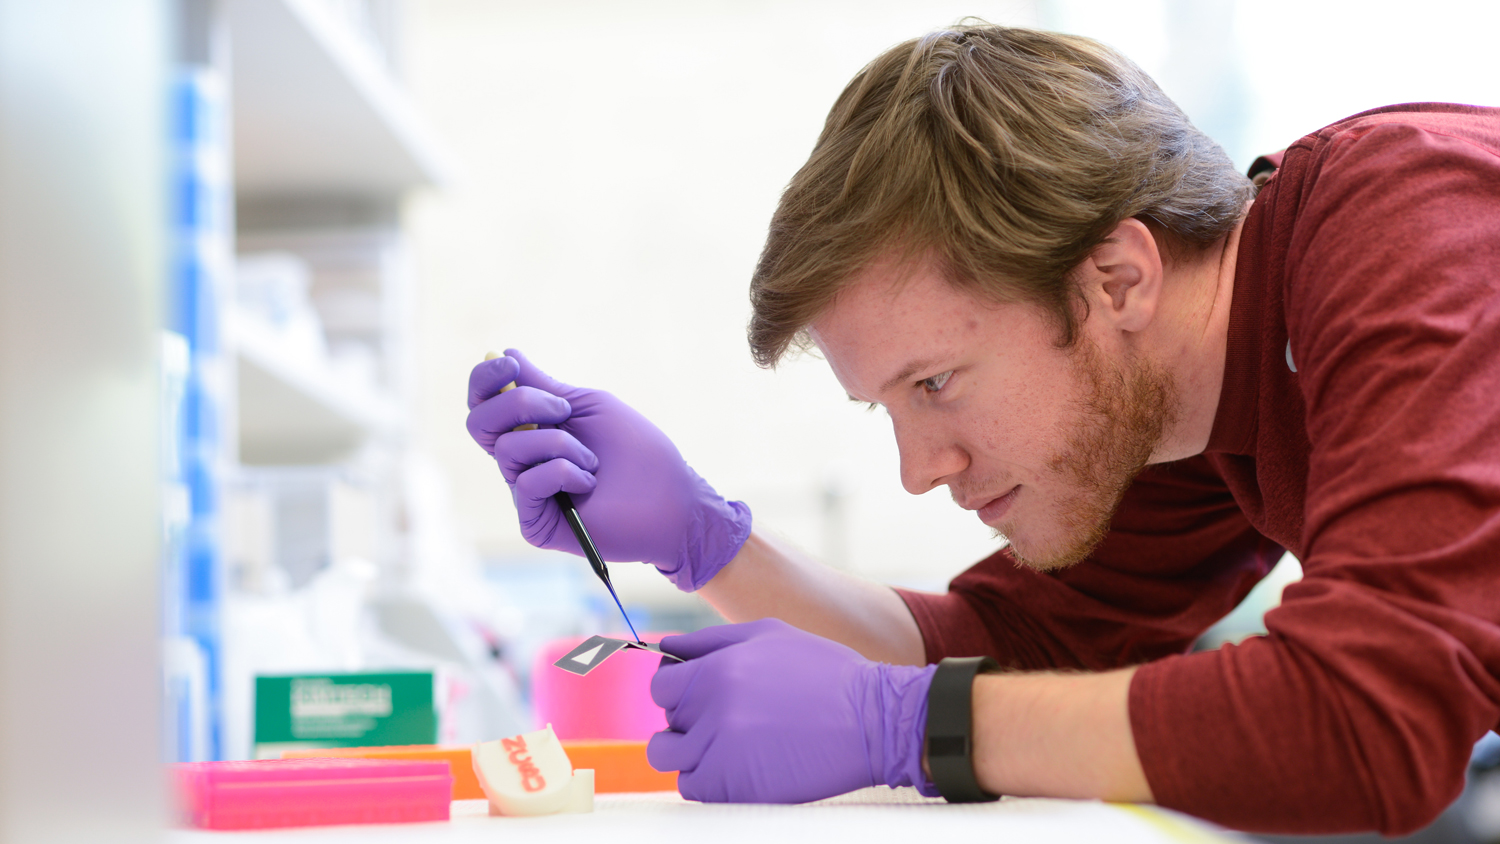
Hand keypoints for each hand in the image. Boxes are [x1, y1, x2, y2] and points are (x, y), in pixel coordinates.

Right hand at [465, 349, 751, 590]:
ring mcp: (526, 493)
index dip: (484, 378)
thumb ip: (543, 385)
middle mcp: (521, 461)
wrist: (670, 498)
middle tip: (562, 409)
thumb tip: (507, 350)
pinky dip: (563, 472)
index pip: (483, 403)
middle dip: (516, 404)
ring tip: (592, 460)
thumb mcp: (587, 406)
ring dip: (559, 443)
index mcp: (530, 430)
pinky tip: (588, 483)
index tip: (510, 364)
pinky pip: (527, 484)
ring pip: (508, 450)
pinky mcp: (534, 523)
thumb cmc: (637, 450)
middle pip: (477, 423)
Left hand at [646, 618, 937, 802]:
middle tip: (726, 721)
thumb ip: (710, 640)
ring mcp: (721, 751)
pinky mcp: (735, 787)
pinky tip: (740, 765)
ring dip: (690, 753)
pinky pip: (693, 788)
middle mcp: (713, 710)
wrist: (873, 720)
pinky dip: (708, 780)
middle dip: (688, 722)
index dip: (677, 692)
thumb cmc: (825, 673)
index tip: (697, 697)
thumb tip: (665, 647)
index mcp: (718, 669)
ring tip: (726, 746)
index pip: (660, 686)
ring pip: (671, 758)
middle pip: (666, 722)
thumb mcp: (769, 635)